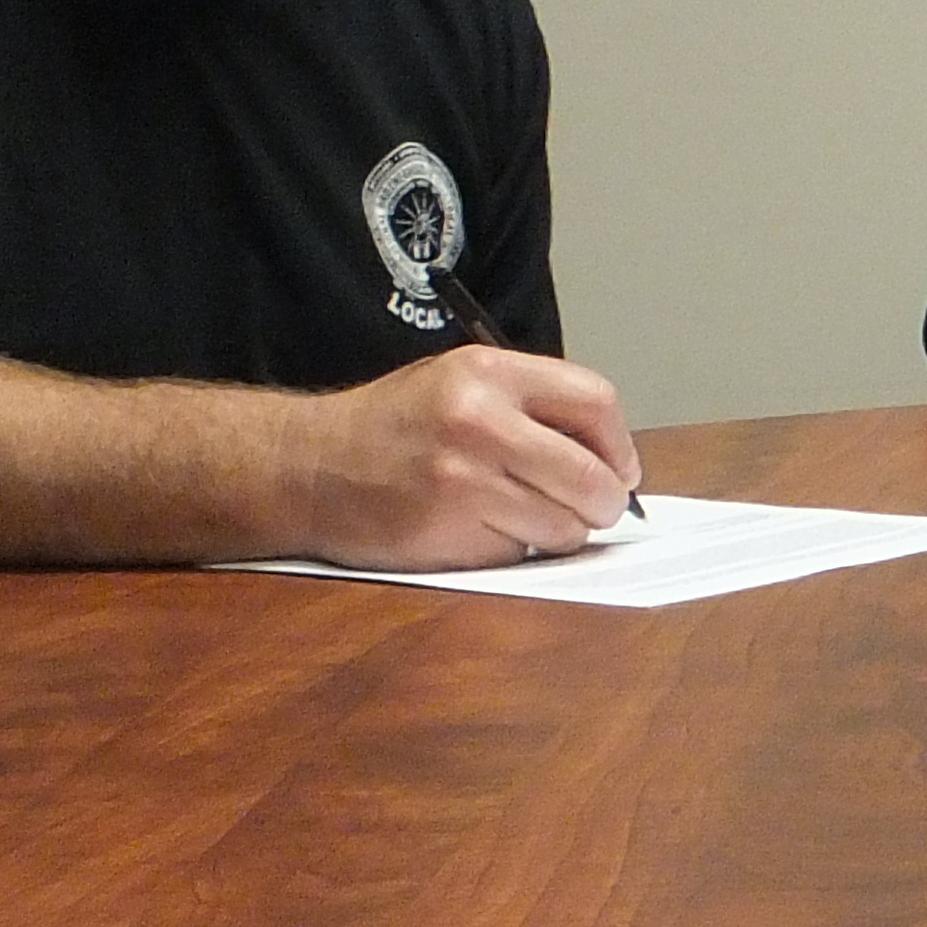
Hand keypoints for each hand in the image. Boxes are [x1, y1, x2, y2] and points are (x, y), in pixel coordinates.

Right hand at [290, 345, 641, 565]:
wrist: (306, 467)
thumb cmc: (393, 427)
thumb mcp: (459, 383)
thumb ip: (532, 407)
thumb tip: (613, 458)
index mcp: (488, 373)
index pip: (595, 402)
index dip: (619, 445)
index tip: (620, 469)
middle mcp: (479, 421)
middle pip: (593, 476)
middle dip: (605, 502)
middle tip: (594, 508)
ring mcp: (463, 481)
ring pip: (565, 526)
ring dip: (559, 531)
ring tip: (521, 514)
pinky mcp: (448, 532)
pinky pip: (520, 553)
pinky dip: (515, 550)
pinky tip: (478, 529)